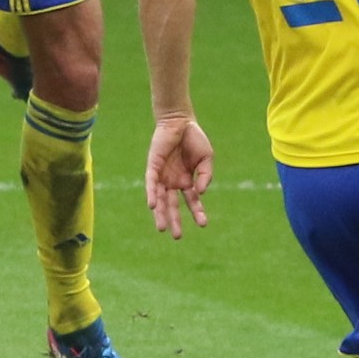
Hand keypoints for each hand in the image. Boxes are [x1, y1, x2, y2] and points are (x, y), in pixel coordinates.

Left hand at [146, 114, 214, 237]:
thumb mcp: (206, 158)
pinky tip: (153, 206)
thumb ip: (206, 176)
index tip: (203, 224)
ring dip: (161, 214)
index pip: (192, 200)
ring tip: (162, 229)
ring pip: (161, 199)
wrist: (180, 121)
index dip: (197, 212)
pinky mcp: (153, 167)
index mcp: (187, 180)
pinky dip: (152, 195)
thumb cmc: (194, 138)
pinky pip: (152, 184)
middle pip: (173, 205)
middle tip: (177, 237)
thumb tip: (201, 193)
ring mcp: (163, 175)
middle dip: (175, 220)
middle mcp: (173, 181)